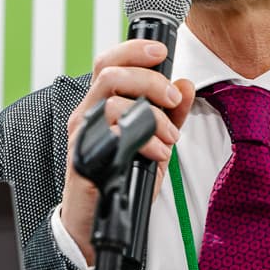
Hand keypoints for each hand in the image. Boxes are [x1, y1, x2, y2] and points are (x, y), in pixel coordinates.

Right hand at [60, 39, 196, 266]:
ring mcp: (83, 135)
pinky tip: (157, 154)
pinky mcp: (84, 157)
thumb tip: (185, 84)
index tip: (161, 51)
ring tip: (168, 139)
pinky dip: (145, 142)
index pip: (109, 62)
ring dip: (152, 118)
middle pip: (111, 74)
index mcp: (101, 104)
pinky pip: (114, 136)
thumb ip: (171, 113)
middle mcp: (87, 114)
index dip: (133, 49)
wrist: (97, 220)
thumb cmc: (122, 178)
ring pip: (113, 103)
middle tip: (172, 99)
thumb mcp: (156, 140)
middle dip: (150, 81)